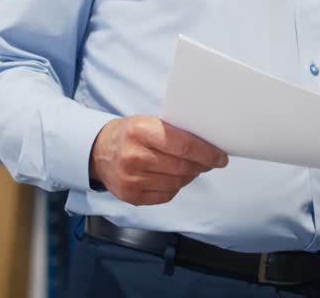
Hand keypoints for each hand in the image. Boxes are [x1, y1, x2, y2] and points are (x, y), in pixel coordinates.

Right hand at [89, 116, 228, 205]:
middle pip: (181, 166)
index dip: (206, 153)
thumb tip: (209, 144)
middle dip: (202, 165)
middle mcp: (133, 156)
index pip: (182, 145)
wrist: (98, 151)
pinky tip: (175, 178)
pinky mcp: (129, 195)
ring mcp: (130, 178)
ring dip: (190, 176)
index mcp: (140, 131)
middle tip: (211, 162)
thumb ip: (174, 131)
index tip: (221, 157)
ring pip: (176, 182)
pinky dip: (175, 187)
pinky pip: (165, 195)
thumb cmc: (131, 134)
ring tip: (192, 168)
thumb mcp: (149, 122)